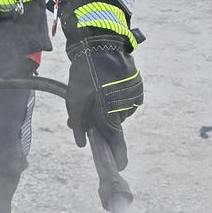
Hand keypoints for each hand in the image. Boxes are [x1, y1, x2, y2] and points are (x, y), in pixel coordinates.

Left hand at [66, 35, 142, 169]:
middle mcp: (125, 110)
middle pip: (114, 125)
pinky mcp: (137, 87)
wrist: (101, 46)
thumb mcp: (74, 101)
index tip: (120, 166)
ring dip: (110, 107)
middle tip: (89, 109)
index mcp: (109, 116)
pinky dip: (118, 97)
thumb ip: (78, 125)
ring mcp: (133, 98)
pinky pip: (127, 99)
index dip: (118, 156)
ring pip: (120, 111)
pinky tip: (108, 85)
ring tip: (98, 90)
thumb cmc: (84, 75)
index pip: (116, 144)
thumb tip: (82, 143)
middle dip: (103, 121)